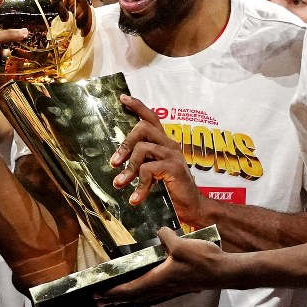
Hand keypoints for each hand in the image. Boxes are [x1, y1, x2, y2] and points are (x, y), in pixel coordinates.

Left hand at [96, 227, 225, 305]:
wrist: (223, 271)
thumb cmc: (203, 260)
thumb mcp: (181, 244)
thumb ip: (166, 237)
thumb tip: (158, 231)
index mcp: (159, 278)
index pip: (131, 288)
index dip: (113, 291)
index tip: (99, 294)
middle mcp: (162, 286)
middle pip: (134, 295)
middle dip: (115, 297)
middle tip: (99, 300)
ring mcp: (171, 287)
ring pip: (144, 294)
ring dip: (128, 295)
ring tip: (115, 295)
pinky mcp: (178, 284)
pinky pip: (154, 290)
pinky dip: (142, 290)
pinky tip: (144, 285)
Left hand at [110, 95, 205, 225]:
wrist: (192, 208)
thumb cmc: (172, 190)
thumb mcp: (154, 173)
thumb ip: (142, 163)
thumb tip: (118, 161)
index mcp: (165, 143)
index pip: (152, 118)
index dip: (138, 106)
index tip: (123, 98)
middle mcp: (170, 145)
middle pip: (143, 128)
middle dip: (125, 144)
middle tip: (114, 163)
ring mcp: (173, 155)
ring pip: (142, 148)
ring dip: (129, 168)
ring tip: (120, 184)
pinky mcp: (174, 167)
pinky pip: (148, 169)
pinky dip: (139, 185)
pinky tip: (136, 198)